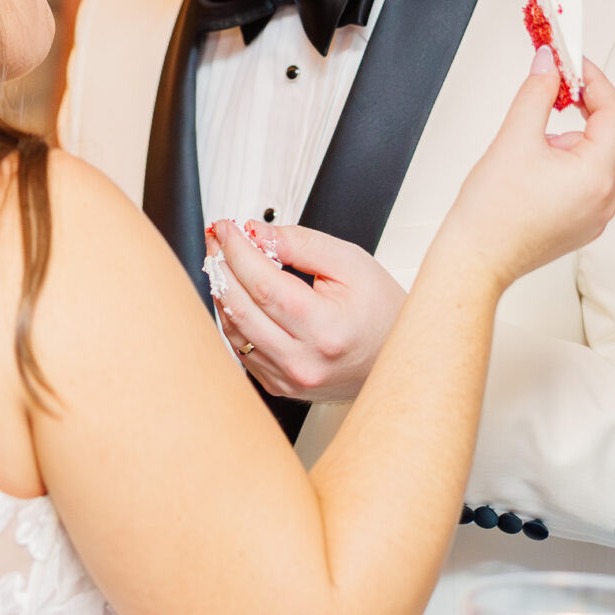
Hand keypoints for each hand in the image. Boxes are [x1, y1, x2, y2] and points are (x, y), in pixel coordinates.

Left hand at [208, 222, 404, 403]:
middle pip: (241, 308)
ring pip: (234, 331)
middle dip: (222, 266)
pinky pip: (241, 349)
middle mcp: (303, 361)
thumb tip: (257, 234)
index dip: (238, 252)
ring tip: (223, 261)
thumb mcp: (351, 263)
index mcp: (325, 330)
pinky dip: (233, 317)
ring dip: (222, 291)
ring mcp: (289, 379)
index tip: (227, 228)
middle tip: (218, 239)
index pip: (264, 286)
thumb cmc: (381, 311)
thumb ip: (301, 244)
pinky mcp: (279, 386)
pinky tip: (235, 293)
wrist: (396, 356)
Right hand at [434, 52, 614, 292]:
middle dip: (589, 109)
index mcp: (598, 176)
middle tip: (561, 90)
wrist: (476, 259)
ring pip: (603, 159)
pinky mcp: (583, 224)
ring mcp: (597, 215)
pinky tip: (539, 168)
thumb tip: (549, 64)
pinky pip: (592, 182)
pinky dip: (574, 163)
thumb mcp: (515, 138)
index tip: (575, 64)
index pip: (613, 113)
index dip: (595, 82)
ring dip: (578, 139)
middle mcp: (607, 198)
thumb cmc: (492, 213)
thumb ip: (537, 93)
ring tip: (534, 147)